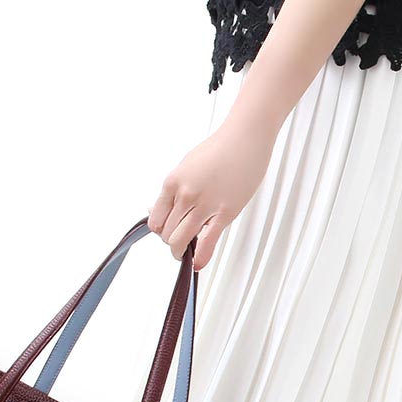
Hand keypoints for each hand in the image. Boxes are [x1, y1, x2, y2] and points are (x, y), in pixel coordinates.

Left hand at [148, 116, 275, 269]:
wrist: (245, 138)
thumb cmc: (219, 149)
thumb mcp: (187, 166)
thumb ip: (173, 190)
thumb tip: (157, 209)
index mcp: (172, 182)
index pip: (156, 220)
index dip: (160, 230)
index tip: (167, 231)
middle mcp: (185, 195)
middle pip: (167, 234)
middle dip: (172, 241)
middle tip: (181, 241)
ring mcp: (204, 205)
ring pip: (180, 241)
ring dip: (181, 251)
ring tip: (188, 251)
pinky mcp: (224, 213)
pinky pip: (207, 244)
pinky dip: (200, 258)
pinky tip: (198, 264)